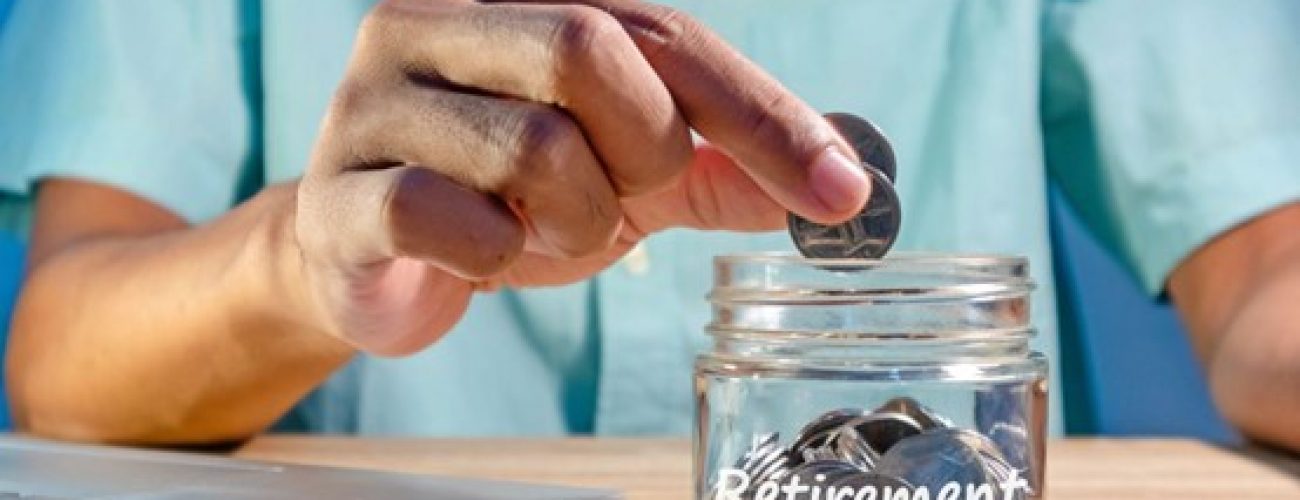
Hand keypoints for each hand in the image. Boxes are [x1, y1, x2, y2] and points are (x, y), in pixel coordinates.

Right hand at [295, 0, 870, 354]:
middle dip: (642, 151)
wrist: (372, 257)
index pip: (667, 33)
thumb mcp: (624, 175)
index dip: (763, 113)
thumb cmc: (503, 196)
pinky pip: (443, 216)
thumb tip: (840, 182)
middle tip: (623, 197)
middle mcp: (438, 20)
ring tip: (546, 231)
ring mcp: (374, 100)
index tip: (840, 192)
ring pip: (530, 144)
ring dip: (575, 218)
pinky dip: (496, 254)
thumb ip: (716, 168)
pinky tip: (485, 254)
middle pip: (589, 49)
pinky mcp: (338, 189)